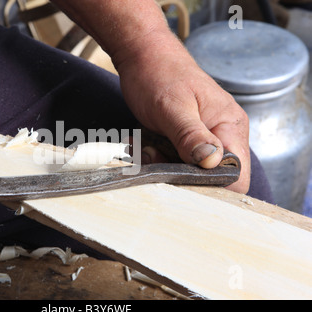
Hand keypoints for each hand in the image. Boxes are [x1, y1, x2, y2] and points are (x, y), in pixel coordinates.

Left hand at [113, 30, 250, 193]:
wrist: (143, 57)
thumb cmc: (160, 74)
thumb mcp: (173, 107)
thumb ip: (192, 136)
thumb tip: (213, 163)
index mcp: (230, 126)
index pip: (237, 173)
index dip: (213, 184)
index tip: (183, 177)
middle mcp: (222, 135)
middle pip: (210, 177)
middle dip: (180, 174)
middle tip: (155, 155)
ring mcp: (203, 138)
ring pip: (188, 171)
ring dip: (163, 165)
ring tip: (146, 147)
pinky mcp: (185, 139)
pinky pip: (174, 160)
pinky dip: (157, 157)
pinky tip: (143, 144)